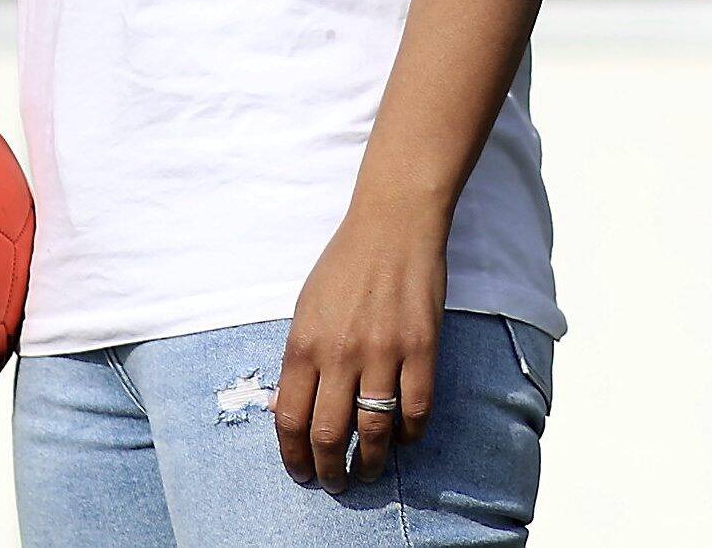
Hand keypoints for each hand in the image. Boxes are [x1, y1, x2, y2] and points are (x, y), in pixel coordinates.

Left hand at [277, 194, 446, 489]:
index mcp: (304, 343)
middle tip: (335, 484)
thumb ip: (300, 358)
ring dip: (371, 462)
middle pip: (329, 434)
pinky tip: (405, 439)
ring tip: (369, 472)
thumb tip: (292, 410)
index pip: (290, 418)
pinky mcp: (422, 350)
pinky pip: (416, 411)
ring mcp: (383, 353)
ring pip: (375, 431)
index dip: (293, 455)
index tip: (300, 473)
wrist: (391, 228)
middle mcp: (340, 353)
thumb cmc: (344, 267)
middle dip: (329, 470)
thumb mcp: (306, 308)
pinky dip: (410, 435)